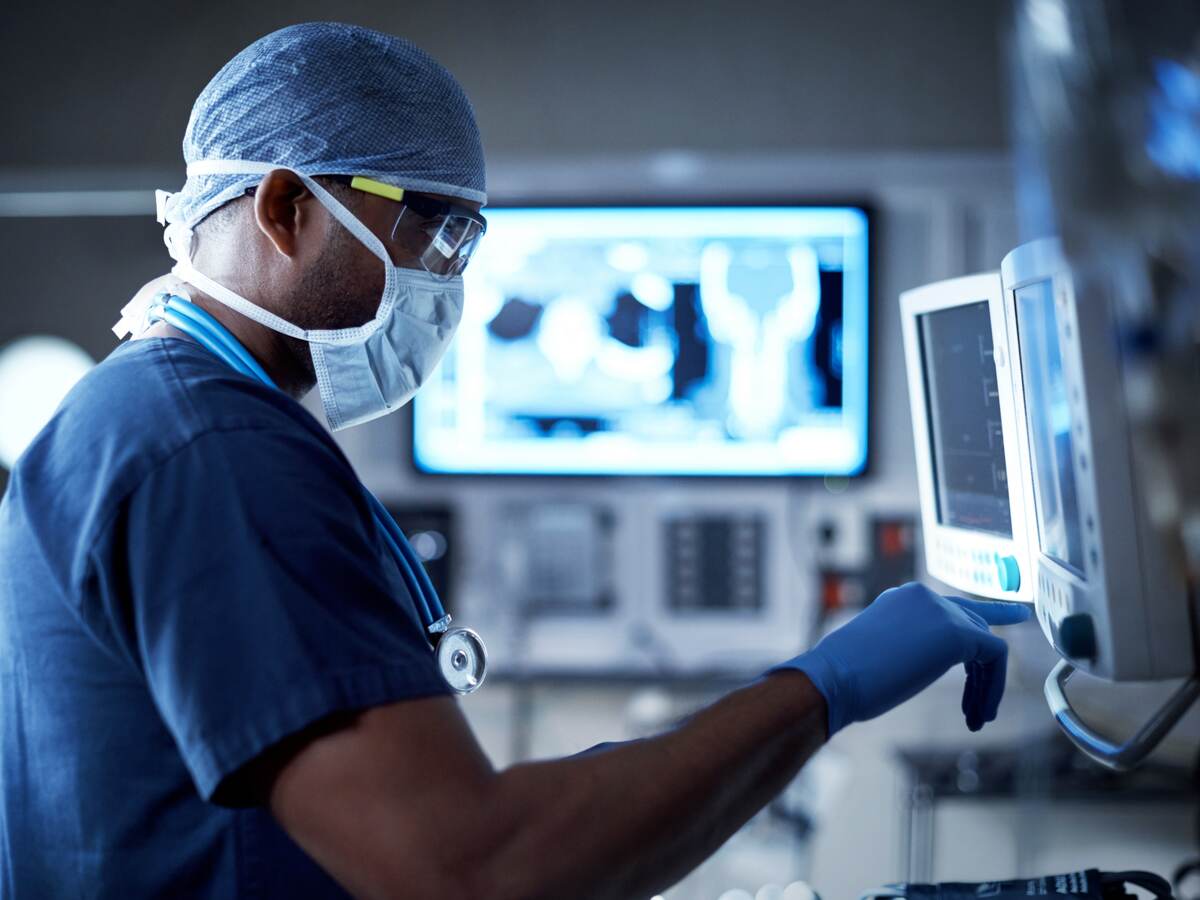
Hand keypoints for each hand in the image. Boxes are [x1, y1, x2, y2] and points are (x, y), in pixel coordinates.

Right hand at [767, 582, 1030, 735]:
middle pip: (974, 625)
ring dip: (986, 685)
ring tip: (977, 718)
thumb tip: (918, 662)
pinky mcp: (957, 631)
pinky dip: (993, 687)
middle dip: (984, 667)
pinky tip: (980, 713)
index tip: (1011, 621)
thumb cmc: (846, 677)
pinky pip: (994, 656)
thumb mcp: (882, 652)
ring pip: (986, 644)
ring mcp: (941, 611)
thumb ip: (908, 647)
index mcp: (903, 599)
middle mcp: (924, 596)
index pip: (950, 608)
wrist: (835, 677)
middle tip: (982, 705)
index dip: (980, 623)